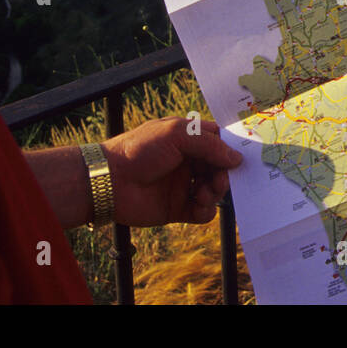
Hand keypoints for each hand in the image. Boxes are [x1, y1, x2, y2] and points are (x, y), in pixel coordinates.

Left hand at [100, 117, 243, 225]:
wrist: (109, 181)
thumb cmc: (140, 150)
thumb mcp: (177, 135)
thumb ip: (209, 145)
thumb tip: (236, 158)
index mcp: (188, 140)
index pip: (218, 143)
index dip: (230, 151)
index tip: (237, 159)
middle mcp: (188, 162)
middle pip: (219, 169)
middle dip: (224, 175)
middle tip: (217, 181)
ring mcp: (183, 185)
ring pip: (213, 190)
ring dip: (215, 192)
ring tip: (203, 193)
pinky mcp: (177, 208)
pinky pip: (202, 212)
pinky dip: (206, 210)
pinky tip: (197, 205)